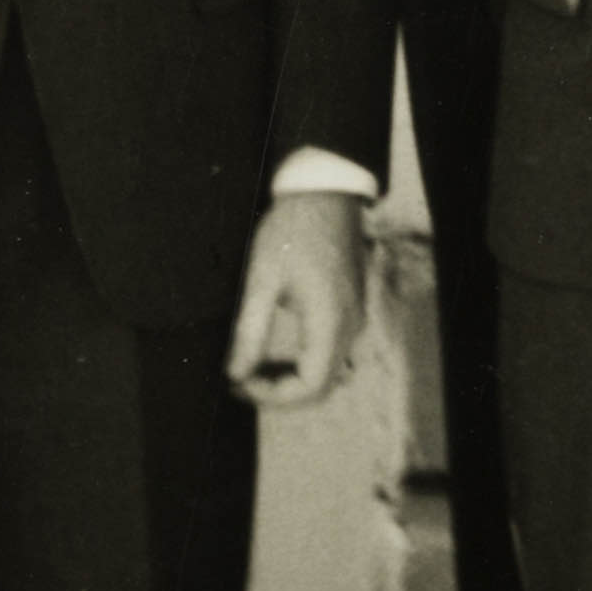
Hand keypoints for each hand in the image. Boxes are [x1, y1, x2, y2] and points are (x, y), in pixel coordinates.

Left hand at [227, 174, 370, 406]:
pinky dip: (303, 364)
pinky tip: (276, 353)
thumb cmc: (291, 232)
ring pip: (328, 372)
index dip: (272, 395)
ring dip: (291, 380)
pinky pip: (331, 353)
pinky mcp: (351, 309)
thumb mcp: (262, 279)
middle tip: (240, 381)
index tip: (238, 383)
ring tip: (253, 368)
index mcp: (331, 320)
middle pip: (321, 385)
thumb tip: (236, 374)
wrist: (325, 195)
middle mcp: (351, 325)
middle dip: (279, 393)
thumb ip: (250, 331)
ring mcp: (355, 317)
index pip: (310, 386)